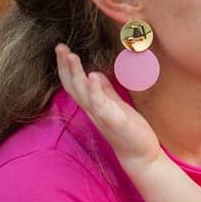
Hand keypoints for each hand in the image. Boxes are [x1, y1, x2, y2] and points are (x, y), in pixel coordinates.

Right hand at [55, 43, 161, 170]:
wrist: (140, 155)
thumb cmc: (128, 130)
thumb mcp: (114, 105)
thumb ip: (104, 91)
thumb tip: (94, 74)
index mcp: (92, 104)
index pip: (73, 83)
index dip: (65, 67)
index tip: (61, 48)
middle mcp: (92, 110)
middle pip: (72, 86)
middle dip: (65, 66)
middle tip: (60, 47)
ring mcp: (101, 116)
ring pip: (82, 93)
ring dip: (76, 74)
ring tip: (71, 56)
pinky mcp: (113, 122)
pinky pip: (100, 105)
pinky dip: (95, 90)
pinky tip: (93, 75)